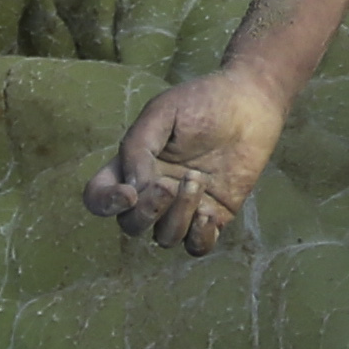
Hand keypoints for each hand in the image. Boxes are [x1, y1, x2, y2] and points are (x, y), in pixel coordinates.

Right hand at [87, 69, 288, 255]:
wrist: (249, 104)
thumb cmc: (202, 102)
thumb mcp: (160, 114)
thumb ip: (138, 149)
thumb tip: (133, 190)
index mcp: (132, 165)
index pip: (99, 197)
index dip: (105, 204)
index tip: (129, 193)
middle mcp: (154, 191)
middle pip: (131, 225)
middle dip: (147, 212)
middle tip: (170, 185)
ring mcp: (183, 207)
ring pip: (165, 238)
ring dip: (178, 216)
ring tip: (198, 181)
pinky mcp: (214, 215)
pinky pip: (196, 246)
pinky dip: (199, 236)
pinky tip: (210, 212)